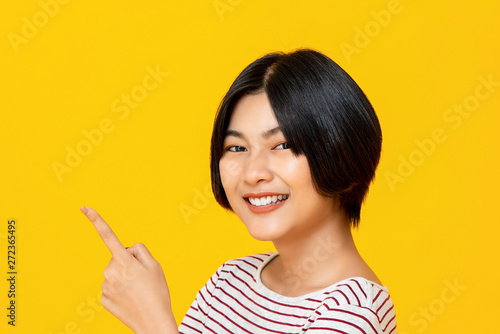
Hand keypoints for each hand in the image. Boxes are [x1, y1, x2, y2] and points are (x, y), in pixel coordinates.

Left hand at [81, 206, 177, 333]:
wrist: (153, 323)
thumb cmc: (158, 293)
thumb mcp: (156, 266)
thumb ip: (140, 251)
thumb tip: (126, 250)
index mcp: (125, 262)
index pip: (109, 236)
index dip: (97, 220)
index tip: (84, 208)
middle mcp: (111, 272)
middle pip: (118, 258)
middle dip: (129, 263)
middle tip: (143, 278)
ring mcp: (106, 287)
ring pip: (115, 273)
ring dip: (124, 277)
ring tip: (138, 290)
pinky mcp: (103, 299)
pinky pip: (112, 287)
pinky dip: (120, 290)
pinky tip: (130, 298)